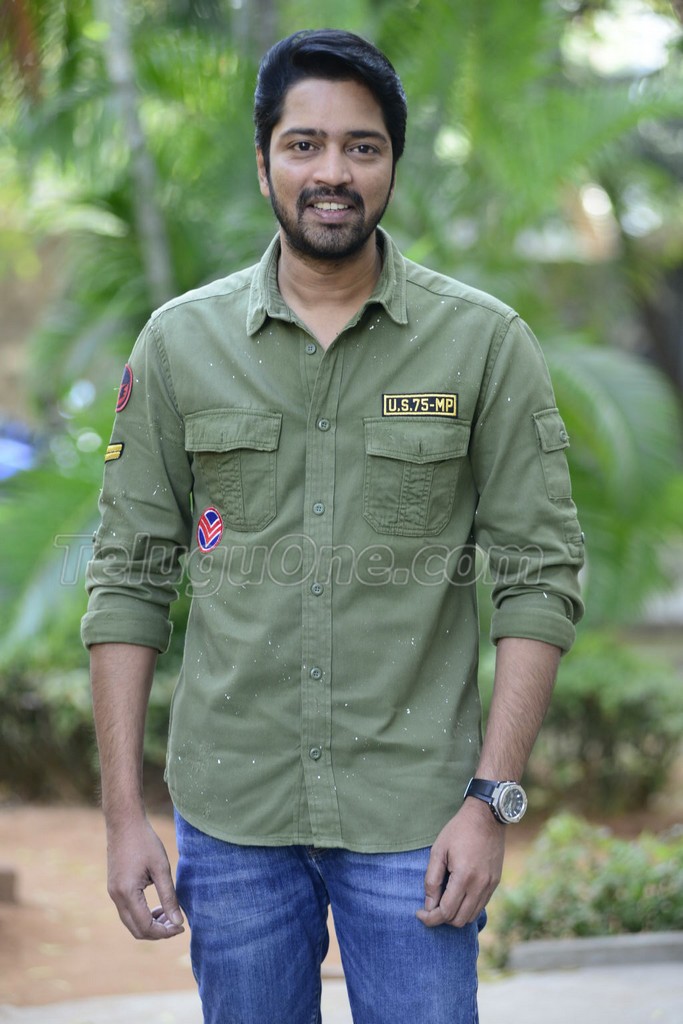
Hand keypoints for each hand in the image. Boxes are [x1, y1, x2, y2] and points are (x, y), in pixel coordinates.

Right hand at [105, 815, 184, 939]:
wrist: (124, 822)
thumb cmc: (145, 841)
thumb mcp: (161, 868)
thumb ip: (169, 897)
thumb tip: (179, 922)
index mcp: (127, 893)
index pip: (145, 927)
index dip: (164, 932)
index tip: (182, 927)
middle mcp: (116, 897)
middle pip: (136, 930)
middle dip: (158, 932)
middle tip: (177, 923)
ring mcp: (113, 893)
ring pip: (131, 922)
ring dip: (150, 924)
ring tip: (169, 913)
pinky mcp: (114, 888)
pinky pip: (127, 911)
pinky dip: (142, 914)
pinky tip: (158, 905)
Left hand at [416, 799, 505, 927]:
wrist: (486, 817)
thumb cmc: (459, 830)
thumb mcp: (438, 850)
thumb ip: (432, 879)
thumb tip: (429, 905)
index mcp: (464, 877)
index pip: (446, 912)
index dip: (430, 918)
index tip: (420, 913)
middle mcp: (480, 885)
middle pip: (459, 920)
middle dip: (442, 918)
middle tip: (430, 907)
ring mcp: (490, 885)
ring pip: (471, 916)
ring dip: (455, 915)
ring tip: (444, 901)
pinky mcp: (495, 883)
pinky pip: (481, 906)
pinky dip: (467, 908)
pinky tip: (457, 896)